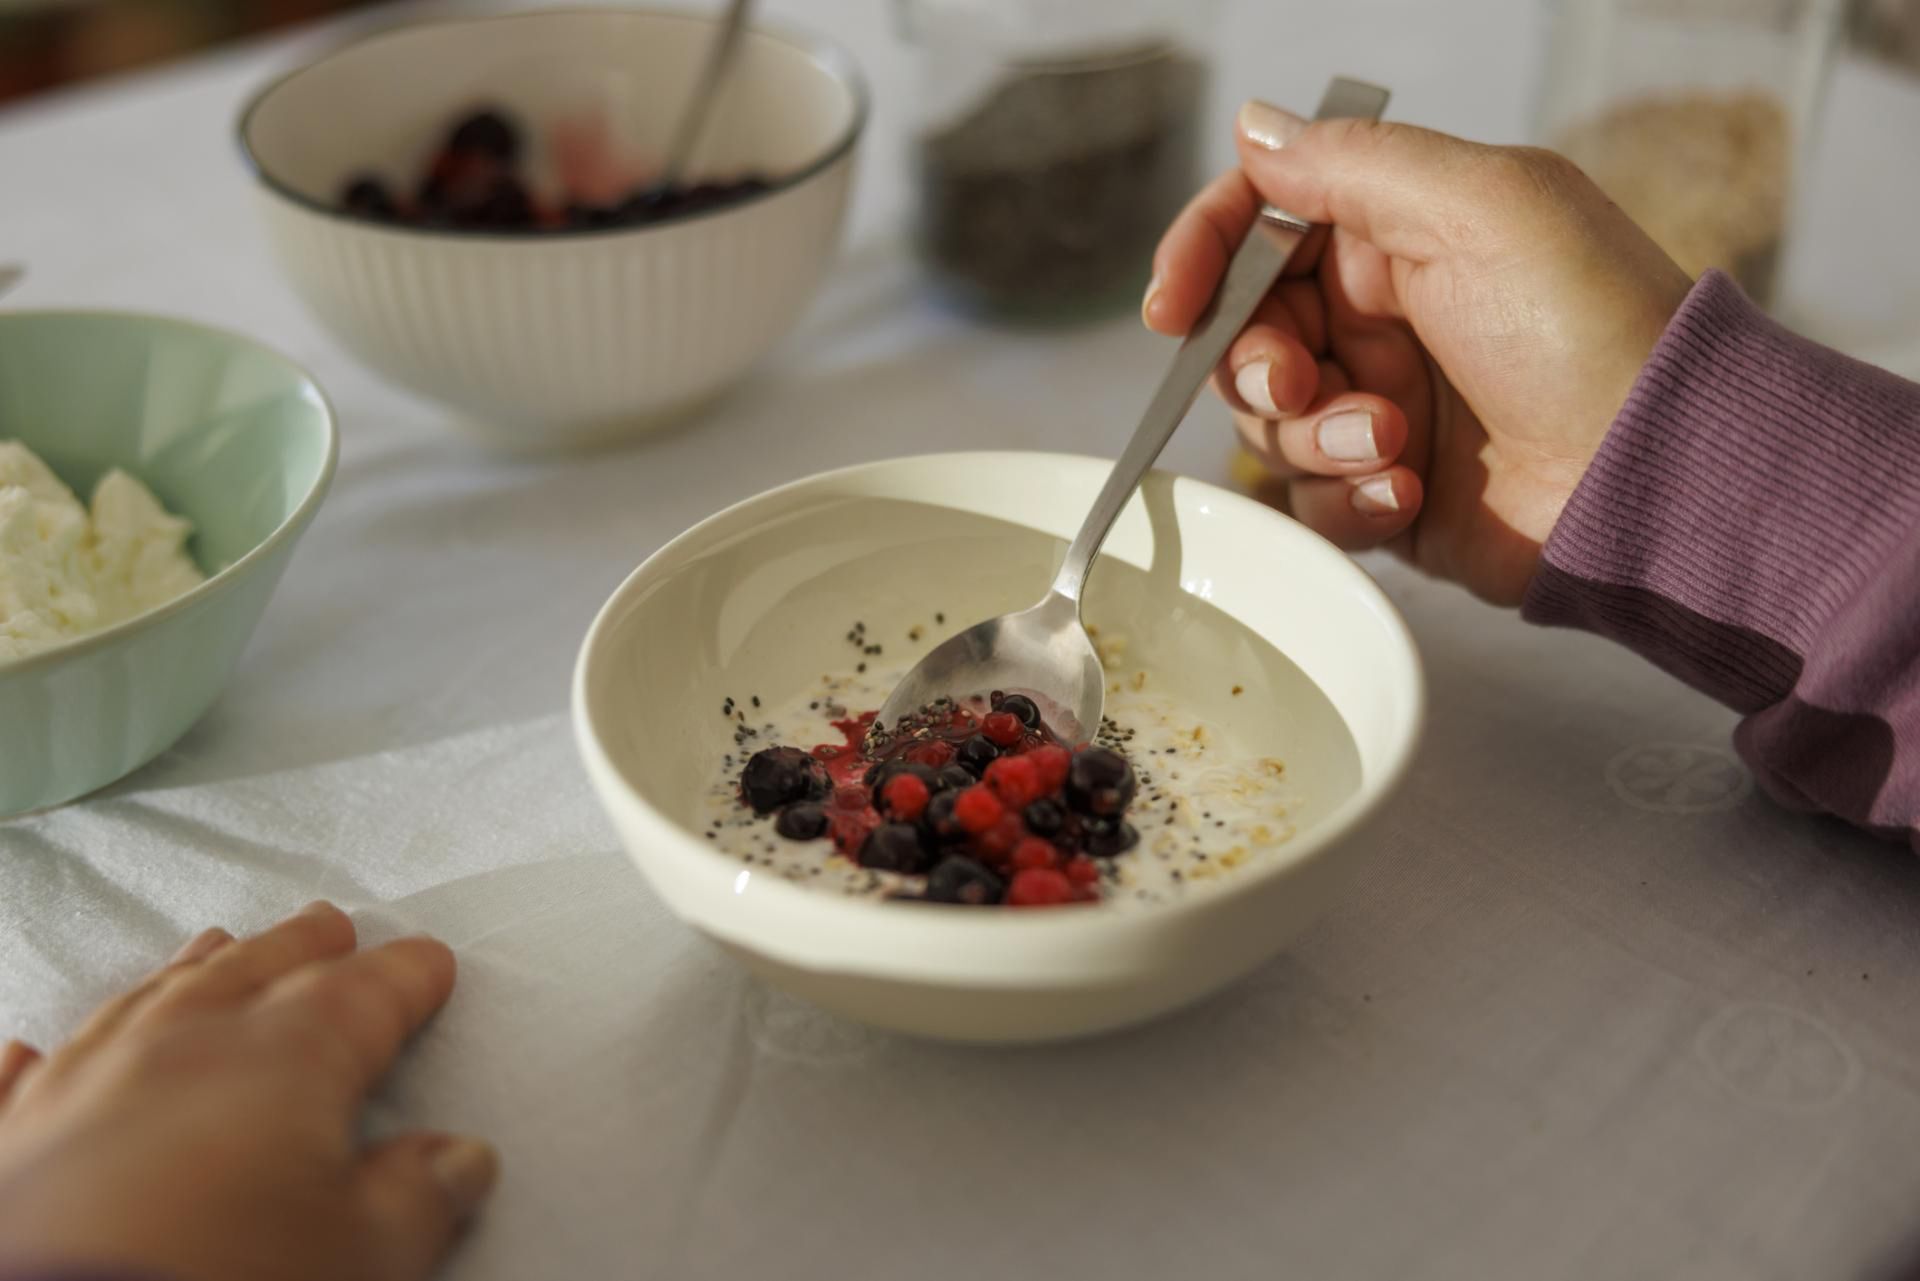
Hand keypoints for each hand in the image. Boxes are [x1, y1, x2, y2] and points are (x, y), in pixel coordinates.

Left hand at [0, 903, 494, 1280]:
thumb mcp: (362, 1255)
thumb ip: (416, 1197)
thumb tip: (458, 1161)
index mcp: (284, 1058)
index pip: (363, 994)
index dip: (405, 976)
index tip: (430, 964)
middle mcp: (180, 1046)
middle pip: (253, 972)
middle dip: (299, 948)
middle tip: (329, 926)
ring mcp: (77, 1086)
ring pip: (143, 1004)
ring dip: (187, 972)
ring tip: (215, 947)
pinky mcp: (4, 1145)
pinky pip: (13, 1084)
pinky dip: (26, 1061)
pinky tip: (20, 1046)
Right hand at [1145, 102, 1694, 604]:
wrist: (1659, 471)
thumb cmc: (1591, 326)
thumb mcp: (1480, 205)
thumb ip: (1354, 163)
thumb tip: (1255, 127)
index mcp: (1397, 233)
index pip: (1259, 225)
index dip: (1203, 256)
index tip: (1171, 306)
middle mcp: (1381, 319)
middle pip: (1244, 336)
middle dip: (1256, 367)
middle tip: (1299, 386)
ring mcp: (1382, 408)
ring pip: (1270, 427)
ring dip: (1315, 439)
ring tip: (1393, 444)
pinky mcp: (1391, 494)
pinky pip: (1311, 501)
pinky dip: (1345, 500)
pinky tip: (1406, 493)